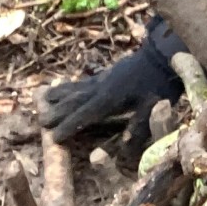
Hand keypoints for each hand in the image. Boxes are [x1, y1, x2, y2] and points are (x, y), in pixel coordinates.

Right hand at [38, 43, 180, 151]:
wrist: (165, 53)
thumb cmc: (163, 83)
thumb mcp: (156, 108)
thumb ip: (139, 128)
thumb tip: (125, 152)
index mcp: (111, 98)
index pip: (84, 115)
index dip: (69, 127)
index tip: (53, 138)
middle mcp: (102, 87)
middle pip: (75, 101)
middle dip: (57, 112)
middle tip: (40, 122)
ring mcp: (104, 78)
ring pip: (76, 88)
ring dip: (60, 95)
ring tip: (42, 98)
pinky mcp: (109, 74)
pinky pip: (84, 82)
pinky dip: (71, 85)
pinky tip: (67, 87)